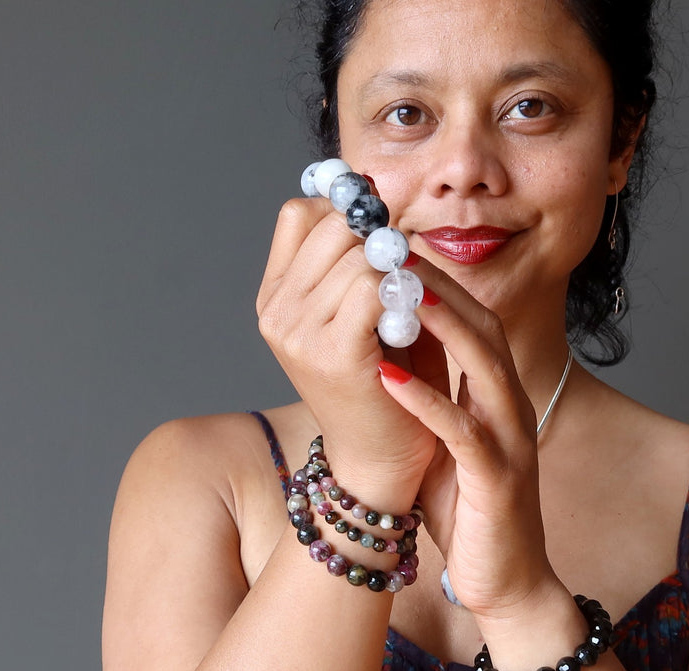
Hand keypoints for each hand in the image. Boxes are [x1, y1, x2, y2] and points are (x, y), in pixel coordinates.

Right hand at [256, 196, 435, 505]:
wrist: (381, 456)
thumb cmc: (381, 380)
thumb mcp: (359, 311)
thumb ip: (358, 258)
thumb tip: (375, 196)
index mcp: (275, 295)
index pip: (301, 213)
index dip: (347, 213)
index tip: (381, 237)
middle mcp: (275, 311)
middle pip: (333, 228)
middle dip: (378, 240)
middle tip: (404, 274)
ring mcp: (297, 332)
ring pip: (359, 256)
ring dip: (397, 272)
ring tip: (409, 306)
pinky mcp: (331, 353)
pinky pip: (372, 287)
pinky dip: (403, 293)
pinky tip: (413, 319)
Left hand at [376, 259, 560, 617]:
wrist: (508, 582)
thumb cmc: (470, 510)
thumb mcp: (449, 441)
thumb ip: (434, 396)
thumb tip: (392, 349)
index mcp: (499, 398)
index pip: (475, 324)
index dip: (439, 285)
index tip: (396, 254)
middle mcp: (512, 410)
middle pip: (486, 331)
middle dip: (443, 288)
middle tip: (396, 252)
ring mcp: (511, 442)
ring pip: (486, 367)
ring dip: (445, 326)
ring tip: (402, 292)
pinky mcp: (498, 480)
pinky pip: (463, 431)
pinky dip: (426, 400)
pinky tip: (389, 375)